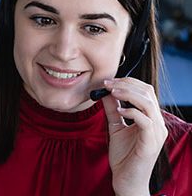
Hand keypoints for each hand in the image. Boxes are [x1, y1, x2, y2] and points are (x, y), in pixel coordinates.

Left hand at [102, 78, 167, 195]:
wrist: (126, 180)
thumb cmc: (123, 155)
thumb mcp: (115, 126)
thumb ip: (112, 109)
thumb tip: (104, 92)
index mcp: (151, 118)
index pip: (145, 91)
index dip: (127, 82)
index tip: (108, 81)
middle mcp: (157, 123)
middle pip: (148, 92)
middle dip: (126, 84)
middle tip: (107, 84)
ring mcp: (156, 133)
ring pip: (148, 103)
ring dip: (128, 94)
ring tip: (112, 92)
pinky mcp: (151, 143)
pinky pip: (145, 121)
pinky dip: (132, 111)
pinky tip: (120, 110)